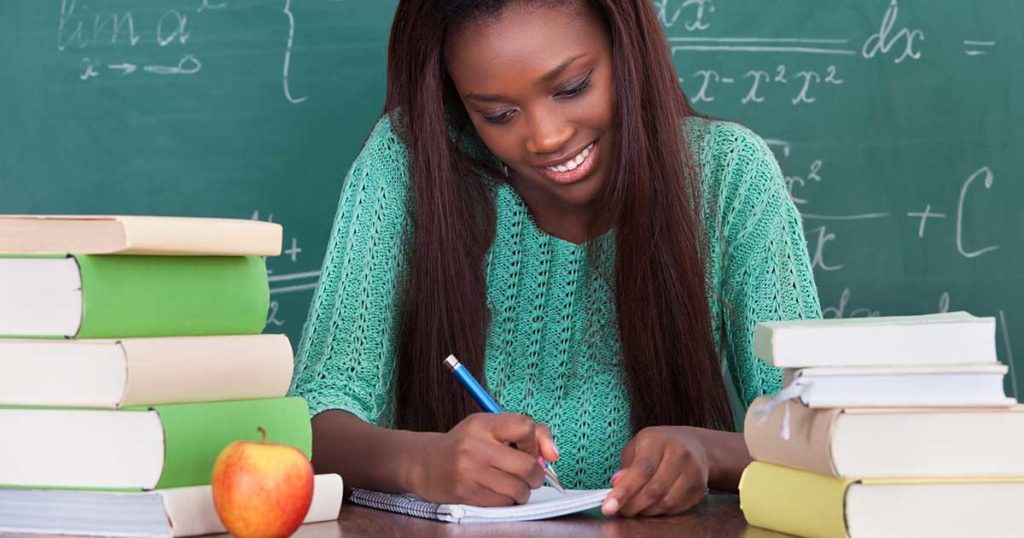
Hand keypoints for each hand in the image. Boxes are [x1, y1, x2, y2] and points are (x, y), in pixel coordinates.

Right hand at [412, 413, 558, 505]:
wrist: (424, 463)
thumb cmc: (464, 445)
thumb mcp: (489, 428)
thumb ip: (527, 433)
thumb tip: (553, 455)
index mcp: (482, 424)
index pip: (525, 427)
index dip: (535, 443)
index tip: (527, 449)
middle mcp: (475, 446)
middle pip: (527, 465)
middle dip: (536, 475)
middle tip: (529, 476)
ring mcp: (469, 471)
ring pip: (518, 489)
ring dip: (522, 491)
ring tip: (512, 486)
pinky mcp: (465, 493)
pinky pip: (503, 503)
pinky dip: (507, 501)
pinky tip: (496, 493)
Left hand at [601, 426, 708, 516]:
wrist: (695, 445)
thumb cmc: (658, 446)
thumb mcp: (637, 447)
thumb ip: (626, 466)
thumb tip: (616, 485)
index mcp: (657, 440)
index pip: (641, 470)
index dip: (624, 491)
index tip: (608, 507)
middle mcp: (679, 453)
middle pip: (654, 489)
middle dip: (632, 506)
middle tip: (619, 511)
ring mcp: (693, 471)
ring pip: (666, 502)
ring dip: (646, 511)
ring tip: (634, 509)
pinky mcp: (699, 487)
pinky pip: (677, 507)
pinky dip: (660, 512)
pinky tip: (650, 507)